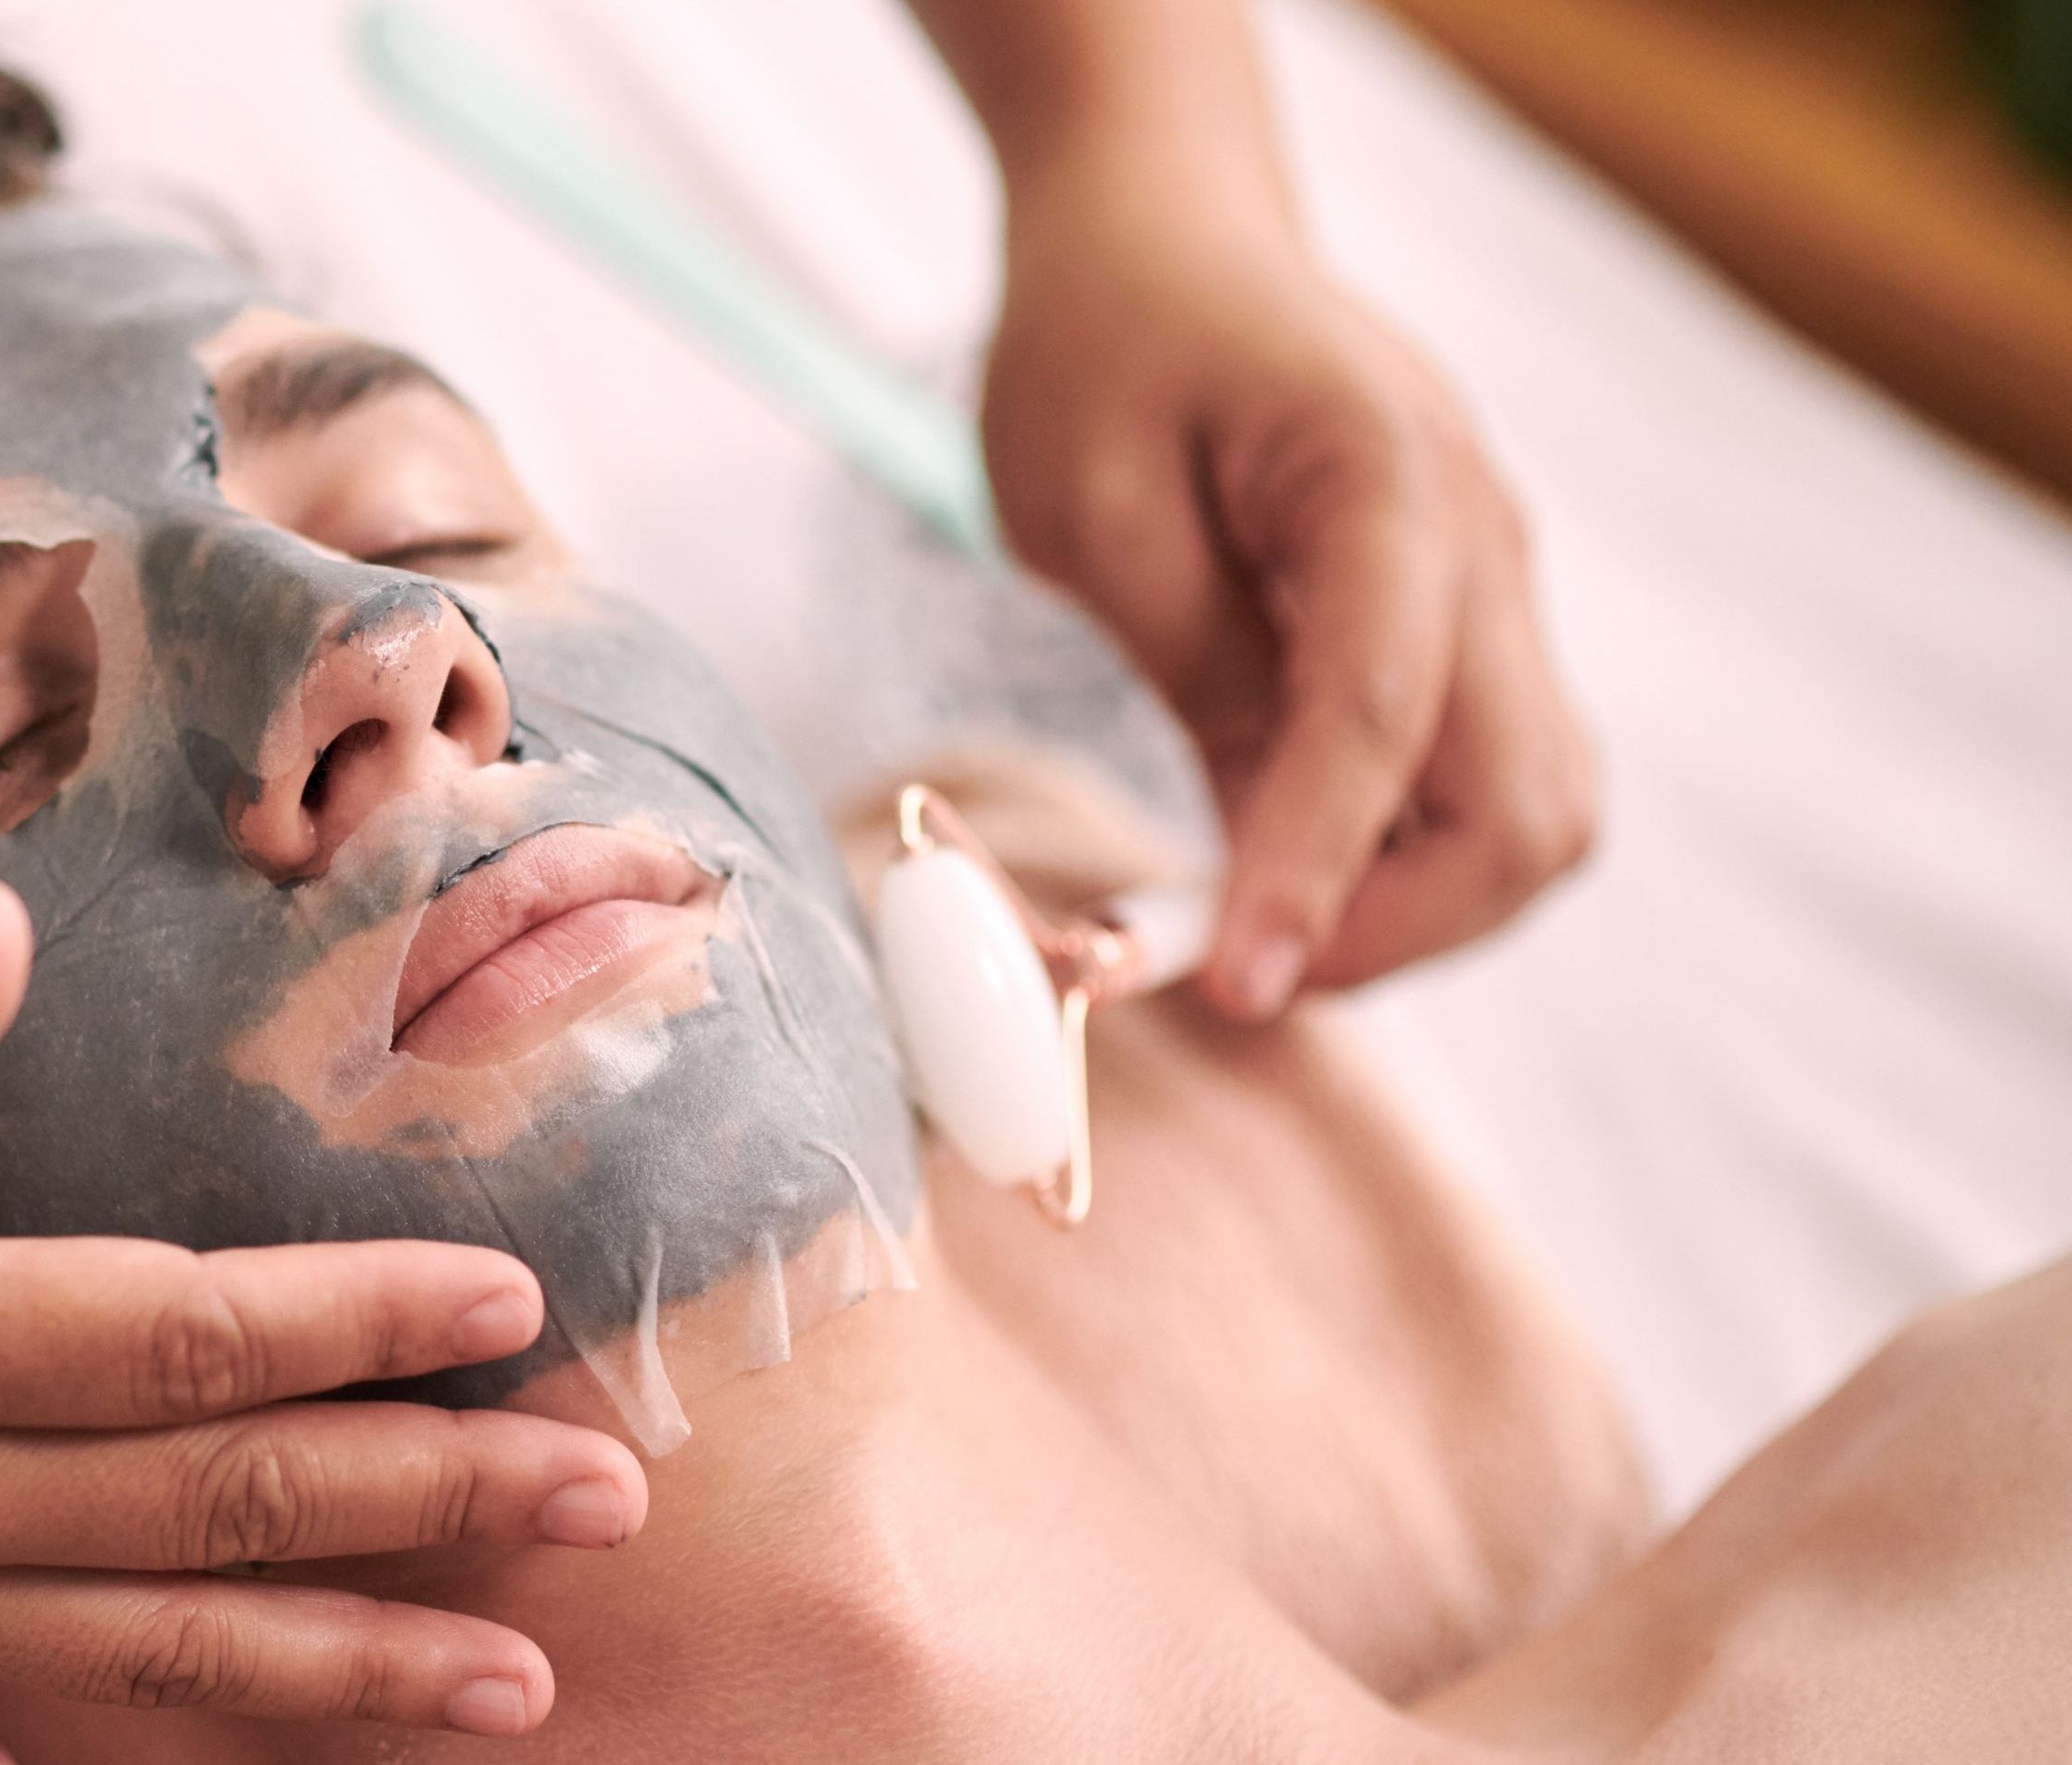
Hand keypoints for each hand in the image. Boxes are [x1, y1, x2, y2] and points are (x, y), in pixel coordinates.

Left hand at [975, 154, 1596, 1016]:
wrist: (1169, 231)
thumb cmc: (1108, 341)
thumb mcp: (1088, 500)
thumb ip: (1190, 661)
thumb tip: (1257, 844)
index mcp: (1387, 480)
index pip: (1383, 722)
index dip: (1313, 876)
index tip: (1230, 987)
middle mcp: (1483, 543)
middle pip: (1531, 808)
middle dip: (1400, 929)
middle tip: (1235, 969)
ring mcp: (1494, 590)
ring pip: (1532, 817)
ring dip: (1411, 911)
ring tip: (1247, 930)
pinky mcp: (1464, 630)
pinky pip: (1478, 786)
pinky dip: (1399, 864)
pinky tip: (1274, 877)